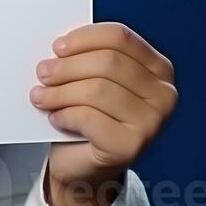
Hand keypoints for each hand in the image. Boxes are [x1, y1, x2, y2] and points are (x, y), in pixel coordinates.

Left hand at [29, 22, 176, 205]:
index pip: (120, 37)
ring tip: (41, 96)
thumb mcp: (95, 79)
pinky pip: (88, 118)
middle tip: (43, 72)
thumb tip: (59, 47)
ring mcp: (151, 123)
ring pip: (96, 89)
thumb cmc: (91, 117)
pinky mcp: (132, 146)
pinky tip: (56, 117)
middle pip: (107, 62)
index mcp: (159, 69)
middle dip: (67, 66)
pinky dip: (65, 114)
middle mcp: (164, 95)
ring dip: (60, 92)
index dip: (84, 38)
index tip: (58, 47)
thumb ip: (88, 58)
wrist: (87, 168)